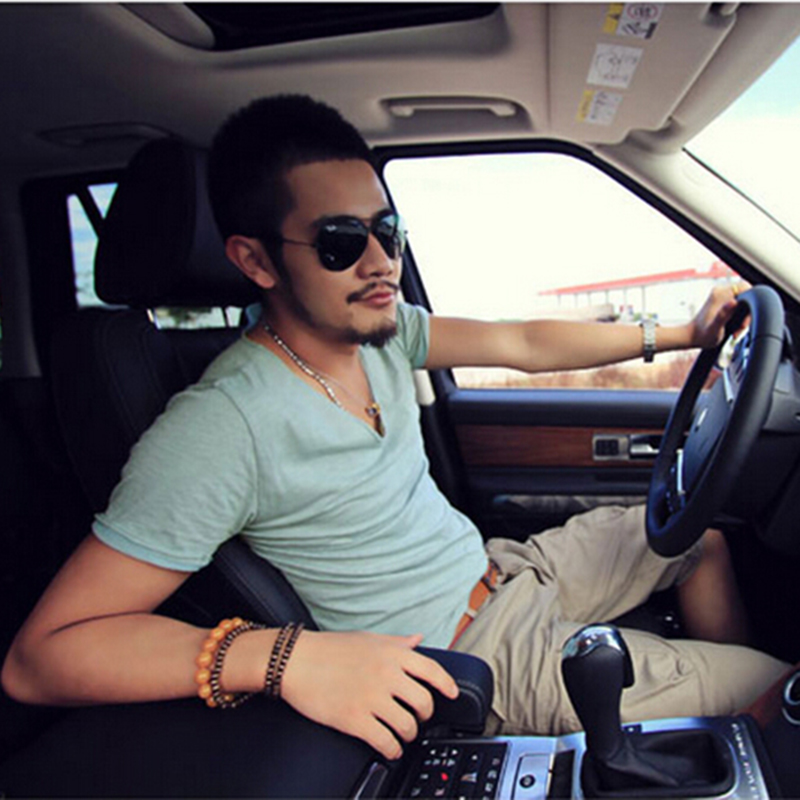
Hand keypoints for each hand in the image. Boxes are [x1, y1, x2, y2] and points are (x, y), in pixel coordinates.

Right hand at [280, 630, 458, 759]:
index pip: (432, 670)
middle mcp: (386, 674)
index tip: (452, 694)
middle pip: (423, 702)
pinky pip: (386, 742)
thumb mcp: (368, 639)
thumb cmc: (329, 648)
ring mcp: (372, 697)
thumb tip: (419, 640)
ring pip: (408, 725)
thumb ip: (397, 642)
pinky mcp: (355, 719)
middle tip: (417, 717)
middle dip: (424, 715)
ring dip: (408, 734)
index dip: (447, 685)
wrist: (295, 660)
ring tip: (401, 733)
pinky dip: (392, 749)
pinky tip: (389, 747)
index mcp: (392, 653)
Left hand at [688, 281, 749, 349]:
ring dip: (743, 317)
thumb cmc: (701, 335)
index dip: (751, 301)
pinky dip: (739, 317)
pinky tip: (734, 328)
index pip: (745, 287)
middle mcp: (720, 291)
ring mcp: (721, 296)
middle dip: (748, 313)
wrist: (691, 337)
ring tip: (736, 330)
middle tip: (741, 327)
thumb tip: (734, 302)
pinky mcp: (722, 302)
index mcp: (720, 293)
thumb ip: (724, 314)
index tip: (746, 317)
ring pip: (743, 302)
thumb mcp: (714, 328)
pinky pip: (738, 306)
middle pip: (746, 296)